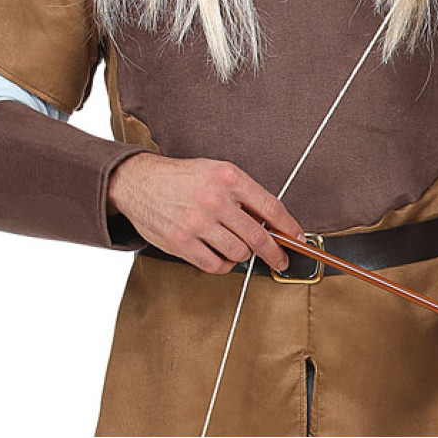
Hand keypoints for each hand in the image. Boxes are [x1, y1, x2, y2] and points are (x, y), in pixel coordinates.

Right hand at [106, 152, 304, 273]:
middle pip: (258, 236)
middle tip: (281, 259)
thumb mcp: (216, 171)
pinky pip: (216, 265)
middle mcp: (215, 200)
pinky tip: (220, 254)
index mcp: (228, 178)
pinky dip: (224, 265)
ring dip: (243, 255)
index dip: (289, 227)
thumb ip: (243, 194)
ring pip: (239, 253)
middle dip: (275, 252)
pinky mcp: (182, 243)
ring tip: (235, 246)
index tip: (297, 238)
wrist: (139, 182)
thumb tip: (271, 221)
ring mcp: (198, 223)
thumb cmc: (180, 178)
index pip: (270, 208)